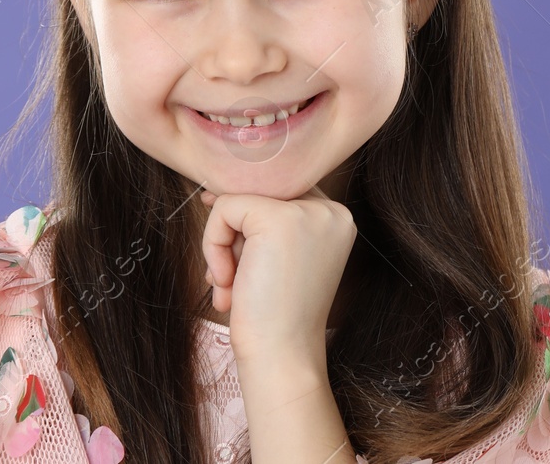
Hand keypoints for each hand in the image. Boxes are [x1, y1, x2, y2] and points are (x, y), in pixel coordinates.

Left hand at [200, 184, 355, 367]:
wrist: (281, 356)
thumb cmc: (274, 317)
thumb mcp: (278, 259)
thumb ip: (263, 225)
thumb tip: (215, 193)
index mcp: (337, 220)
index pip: (282, 195)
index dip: (249, 221)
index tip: (233, 256)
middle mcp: (331, 210)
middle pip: (260, 193)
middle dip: (234, 235)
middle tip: (230, 279)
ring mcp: (308, 211)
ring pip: (239, 199)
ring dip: (221, 245)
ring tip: (228, 286)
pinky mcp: (277, 217)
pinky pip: (225, 209)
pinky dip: (212, 244)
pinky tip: (224, 281)